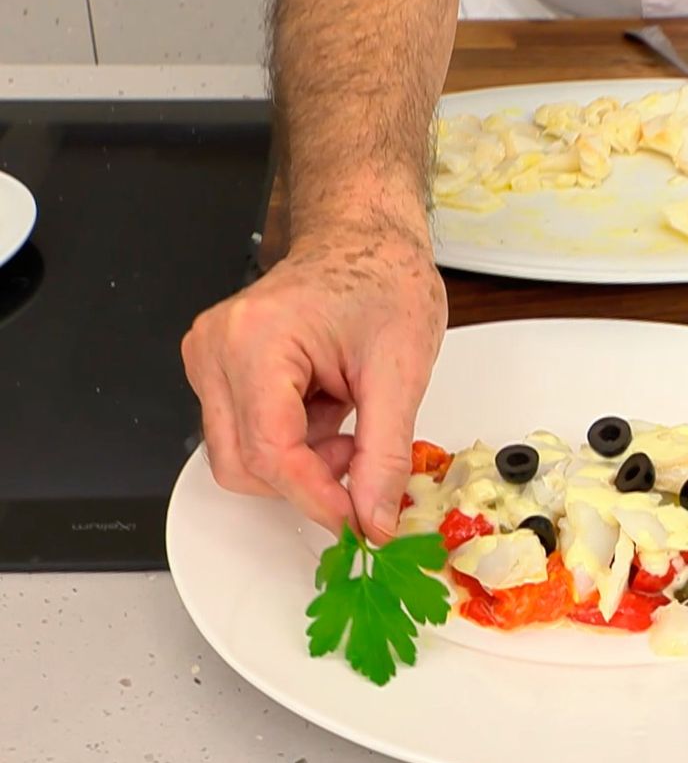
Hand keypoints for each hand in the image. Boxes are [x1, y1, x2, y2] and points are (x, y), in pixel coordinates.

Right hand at [181, 230, 447, 542]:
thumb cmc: (383, 279)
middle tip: (363, 463)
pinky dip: (293, 441)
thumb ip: (385, 453)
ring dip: (301, 461)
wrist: (366, 239)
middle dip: (308, 481)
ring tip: (348, 421)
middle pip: (243, 464)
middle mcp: (216, 349)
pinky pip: (246, 434)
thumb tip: (374, 516)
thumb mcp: (402, 370)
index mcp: (255, 340)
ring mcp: (210, 359)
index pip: (270, 453)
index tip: (359, 522)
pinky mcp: (221, 369)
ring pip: (241, 456)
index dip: (317, 498)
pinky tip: (328, 409)